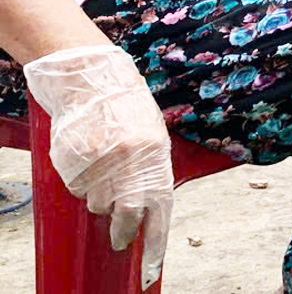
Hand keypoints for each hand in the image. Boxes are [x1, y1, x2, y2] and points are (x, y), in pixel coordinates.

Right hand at [24, 44, 173, 288]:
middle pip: (124, 216)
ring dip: (101, 196)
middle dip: (122, 232)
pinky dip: (83, 181)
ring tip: (105, 167)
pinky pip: (78, 189)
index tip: (148, 270)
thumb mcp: (152, 136)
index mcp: (155, 157)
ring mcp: (98, 164)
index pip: (159, 210)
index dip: (153, 243)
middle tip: (120, 239)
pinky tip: (88, 157)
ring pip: (97, 203)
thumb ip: (152, 171)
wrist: (93, 82)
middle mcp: (128, 163)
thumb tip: (148, 209)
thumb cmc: (127, 109)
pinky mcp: (73, 165)